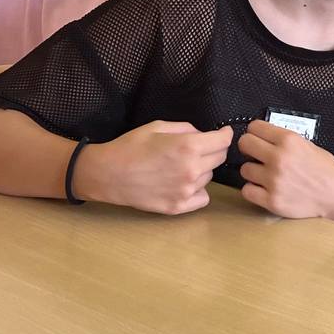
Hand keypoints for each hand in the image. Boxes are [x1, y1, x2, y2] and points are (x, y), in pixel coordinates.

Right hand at [79, 121, 230, 213]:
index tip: (223, 133)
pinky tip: (182, 183)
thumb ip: (186, 128)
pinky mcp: (178, 207)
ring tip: (179, 166)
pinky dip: (197, 190)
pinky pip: (202, 197)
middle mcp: (192, 170)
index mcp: (189, 147)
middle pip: (220, 158)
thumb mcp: (159, 126)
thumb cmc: (131, 146)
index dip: (225, 134)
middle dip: (212, 150)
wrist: (108, 174)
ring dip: (202, 169)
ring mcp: (186, 191)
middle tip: (196, 149)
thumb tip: (203, 134)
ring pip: (209, 176)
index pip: (223, 141)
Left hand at [237, 119, 333, 222]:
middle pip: (244, 144)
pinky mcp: (271, 200)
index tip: (257, 137)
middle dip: (249, 148)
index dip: (255, 132)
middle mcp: (279, 158)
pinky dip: (253, 190)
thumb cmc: (328, 173)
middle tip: (256, 154)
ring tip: (266, 175)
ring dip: (253, 172)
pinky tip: (264, 189)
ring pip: (244, 169)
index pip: (254, 127)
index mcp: (290, 140)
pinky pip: (247, 191)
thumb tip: (267, 137)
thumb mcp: (311, 146)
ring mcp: (273, 180)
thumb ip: (287, 140)